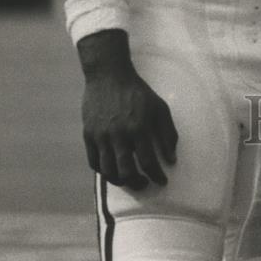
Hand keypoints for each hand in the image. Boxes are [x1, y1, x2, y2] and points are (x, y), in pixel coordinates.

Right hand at [79, 31, 177, 189]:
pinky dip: (103, 171)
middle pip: (126, 172)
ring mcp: (101, 137)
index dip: (156, 176)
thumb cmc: (138, 92)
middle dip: (138, 183)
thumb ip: (168, 134)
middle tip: (145, 183)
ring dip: (120, 181)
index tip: (162, 182)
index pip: (148, 162)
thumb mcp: (160, 108)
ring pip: (108, 171)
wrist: (109, 76)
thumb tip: (172, 159)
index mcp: (139, 128)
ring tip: (129, 180)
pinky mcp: (88, 136)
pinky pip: (94, 162)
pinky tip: (113, 170)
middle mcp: (119, 135)